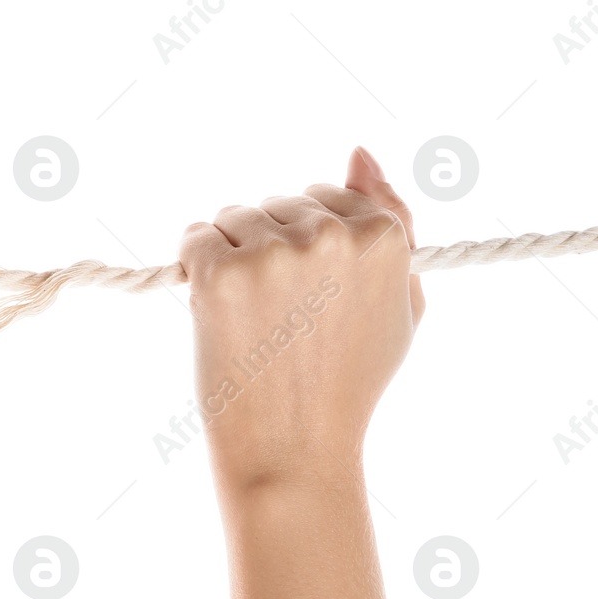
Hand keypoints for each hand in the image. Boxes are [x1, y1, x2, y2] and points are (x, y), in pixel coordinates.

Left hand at [178, 147, 423, 487]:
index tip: (313, 295)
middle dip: (271, 247)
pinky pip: (195, 237)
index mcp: (382, 236)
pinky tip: (216, 310)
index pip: (330, 196)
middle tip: (282, 317)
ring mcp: (273, 252)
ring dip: (232, 256)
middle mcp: (330, 234)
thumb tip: (359, 152)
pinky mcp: (221, 271)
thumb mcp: (401, 305)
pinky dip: (195, 267)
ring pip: (234, 217)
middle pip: (279, 204)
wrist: (292, 446)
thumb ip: (394, 223)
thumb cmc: (347, 382)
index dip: (312, 246)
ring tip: (253, 319)